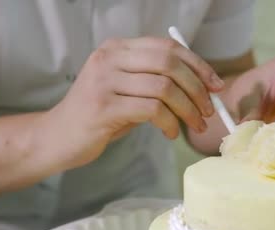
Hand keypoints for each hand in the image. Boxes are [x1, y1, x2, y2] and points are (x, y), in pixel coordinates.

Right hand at [41, 37, 223, 168]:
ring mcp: (104, 81)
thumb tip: (202, 87)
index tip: (216, 85)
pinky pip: (152, 110)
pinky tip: (170, 133)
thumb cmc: (99, 116)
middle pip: (169, 63)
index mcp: (118, 48)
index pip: (168, 47)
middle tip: (207, 111)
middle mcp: (110, 58)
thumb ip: (156, 82)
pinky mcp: (104, 106)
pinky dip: (169, 122)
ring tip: (194, 126)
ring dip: (187, 109)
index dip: (198, 65)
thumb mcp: (127, 90)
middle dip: (197, 88)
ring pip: (164, 87)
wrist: (57, 138)